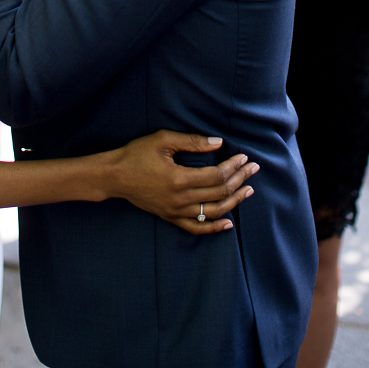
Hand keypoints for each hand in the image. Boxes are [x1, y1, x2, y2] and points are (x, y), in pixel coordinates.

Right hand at [108, 131, 257, 233]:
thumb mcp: (163, 140)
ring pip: (213, 212)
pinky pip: (196, 228)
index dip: (233, 167)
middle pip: (219, 193)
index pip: (216, 176)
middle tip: (253, 169)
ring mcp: (176, 211)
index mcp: (179, 179)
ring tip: (248, 190)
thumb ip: (192, 142)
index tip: (244, 157)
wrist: (115, 176)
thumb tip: (218, 142)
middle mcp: (180, 199)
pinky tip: (228, 223)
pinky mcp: (170, 218)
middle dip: (239, 180)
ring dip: (234, 202)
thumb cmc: (137, 154)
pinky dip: (214, 228)